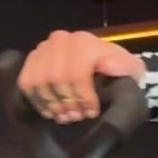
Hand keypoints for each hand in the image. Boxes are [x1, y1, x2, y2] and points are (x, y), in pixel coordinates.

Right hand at [17, 30, 143, 123]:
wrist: (105, 67)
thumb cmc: (118, 72)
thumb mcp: (131, 70)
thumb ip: (126, 67)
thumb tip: (110, 67)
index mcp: (86, 42)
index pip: (77, 73)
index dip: (83, 97)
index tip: (91, 112)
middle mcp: (62, 40)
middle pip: (56, 78)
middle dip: (67, 103)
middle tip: (77, 117)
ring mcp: (45, 48)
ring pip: (39, 81)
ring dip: (52, 104)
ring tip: (65, 116)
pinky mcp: (33, 59)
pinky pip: (26, 82)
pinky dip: (37, 101)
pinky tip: (50, 111)